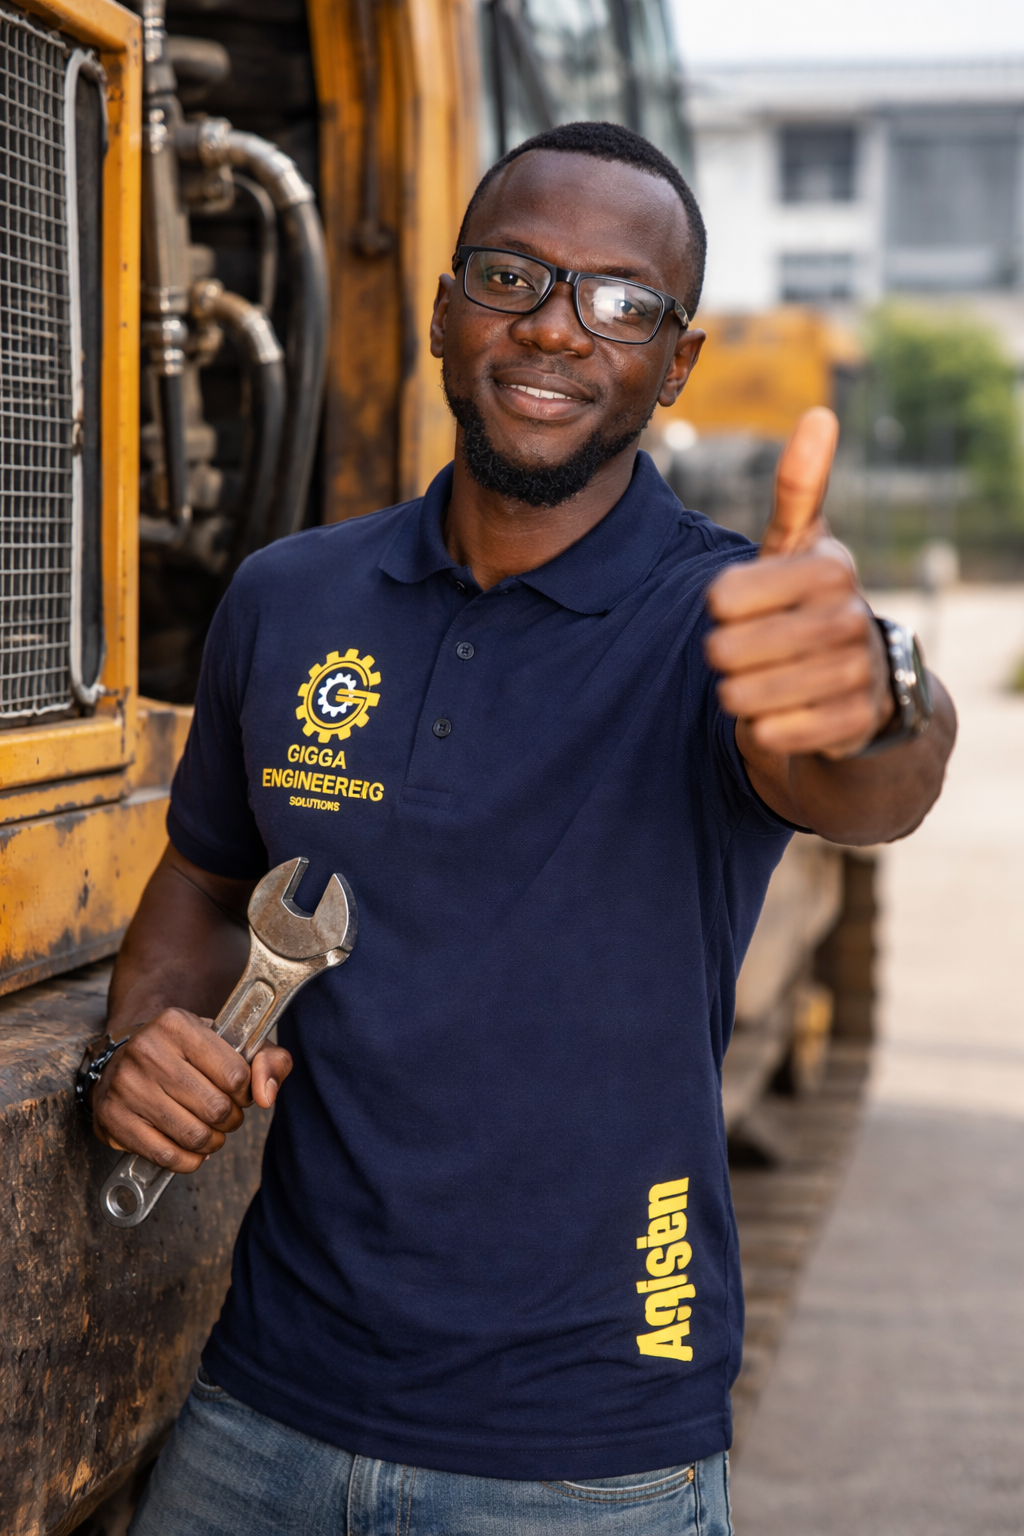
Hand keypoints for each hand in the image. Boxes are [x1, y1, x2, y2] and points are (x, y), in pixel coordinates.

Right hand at [91, 1008, 292, 1172]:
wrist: (126, 1060)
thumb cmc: (189, 1054)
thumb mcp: (231, 1043)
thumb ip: (269, 1059)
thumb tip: (266, 1096)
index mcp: (177, 1024)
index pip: (235, 1076)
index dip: (246, 1092)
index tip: (238, 1091)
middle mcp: (146, 1050)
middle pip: (216, 1109)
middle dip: (231, 1120)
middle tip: (225, 1115)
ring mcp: (125, 1085)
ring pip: (193, 1136)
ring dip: (212, 1142)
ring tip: (211, 1131)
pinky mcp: (112, 1118)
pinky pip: (166, 1155)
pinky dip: (188, 1161)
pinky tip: (191, 1150)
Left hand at [705, 408, 894, 760]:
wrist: (863, 686)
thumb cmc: (809, 603)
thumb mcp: (799, 547)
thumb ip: (799, 487)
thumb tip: (820, 413)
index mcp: (829, 569)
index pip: (723, 597)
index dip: (718, 607)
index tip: (739, 605)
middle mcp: (850, 618)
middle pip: (726, 650)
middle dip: (722, 655)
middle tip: (747, 650)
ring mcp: (854, 675)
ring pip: (743, 696)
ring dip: (738, 693)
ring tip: (761, 680)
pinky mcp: (848, 726)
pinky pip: (770, 733)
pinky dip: (763, 728)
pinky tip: (781, 712)